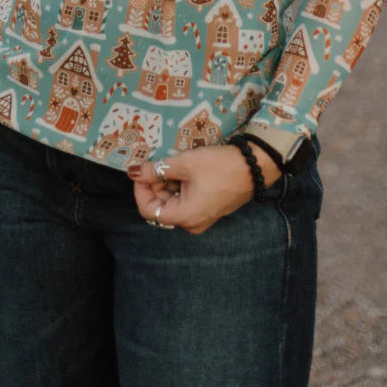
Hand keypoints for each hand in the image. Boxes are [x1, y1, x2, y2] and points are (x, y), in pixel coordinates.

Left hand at [128, 143, 281, 234]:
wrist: (254, 165)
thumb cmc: (219, 166)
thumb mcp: (185, 163)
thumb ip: (157, 169)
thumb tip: (132, 172)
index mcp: (185, 217)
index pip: (148, 210)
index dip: (140, 189)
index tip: (141, 170)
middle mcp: (192, 223)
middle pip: (160, 207)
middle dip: (154, 185)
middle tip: (157, 163)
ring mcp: (202, 217)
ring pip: (173, 203)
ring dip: (167, 184)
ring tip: (171, 163)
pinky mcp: (209, 209)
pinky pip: (186, 201)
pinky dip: (180, 186)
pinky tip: (184, 169)